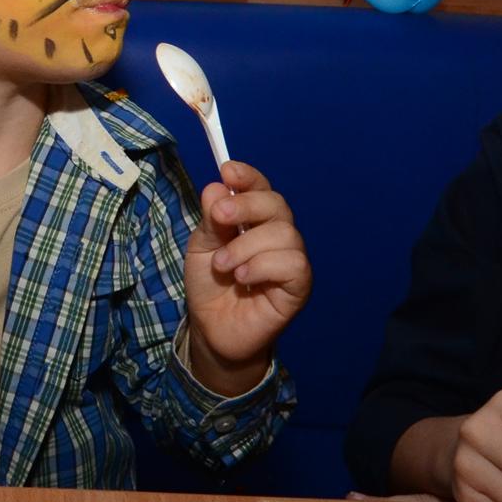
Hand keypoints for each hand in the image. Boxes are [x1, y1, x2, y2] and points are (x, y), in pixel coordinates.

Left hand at [183, 160, 311, 390]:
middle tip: (219, 218)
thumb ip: (211, 220)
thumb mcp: (201, 247)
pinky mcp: (299, 287)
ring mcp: (291, 260)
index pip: (262, 188)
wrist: (212, 331)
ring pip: (284, 234)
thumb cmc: (211, 286)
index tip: (227, 171)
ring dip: (246, 246)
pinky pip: (293, 263)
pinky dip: (262, 266)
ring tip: (222, 266)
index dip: (248, 177)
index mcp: (256, 221)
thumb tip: (217, 187)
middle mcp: (279, 235)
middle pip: (277, 204)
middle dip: (246, 205)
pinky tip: (243, 278)